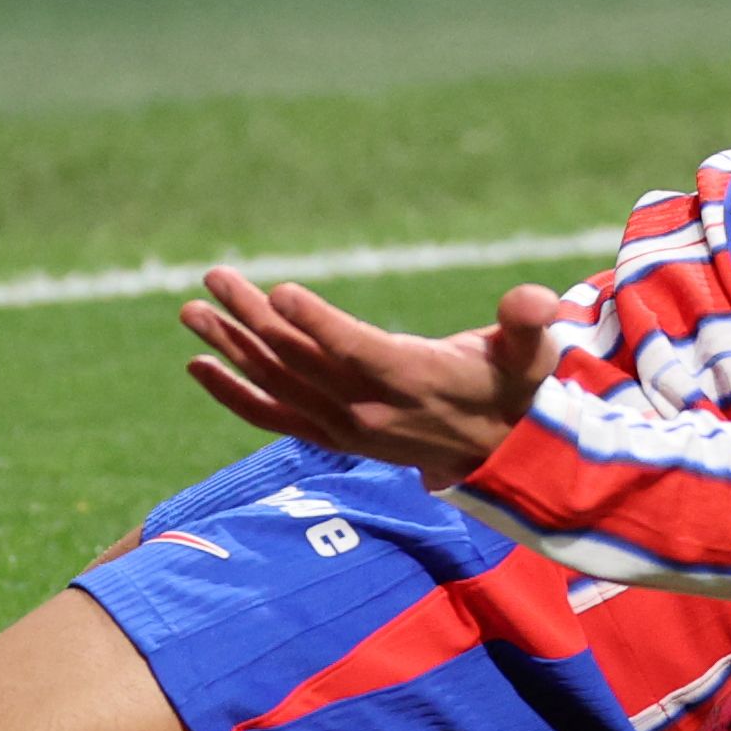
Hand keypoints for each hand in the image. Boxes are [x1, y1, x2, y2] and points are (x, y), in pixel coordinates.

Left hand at [178, 269, 562, 479]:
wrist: (502, 453)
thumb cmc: (513, 384)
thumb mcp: (531, 354)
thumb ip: (528, 324)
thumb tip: (538, 301)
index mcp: (414, 379)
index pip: (357, 350)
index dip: (319, 323)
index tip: (279, 292)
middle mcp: (370, 409)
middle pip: (302, 359)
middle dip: (253, 318)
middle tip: (214, 278)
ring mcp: (345, 426)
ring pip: (279, 383)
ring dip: (232, 347)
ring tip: (192, 312)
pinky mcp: (332, 435)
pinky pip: (273, 416)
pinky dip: (235, 394)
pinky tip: (200, 367)